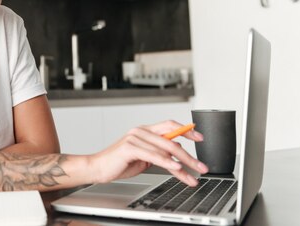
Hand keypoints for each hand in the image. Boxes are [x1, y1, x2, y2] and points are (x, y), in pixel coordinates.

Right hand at [90, 120, 207, 186]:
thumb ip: (159, 153)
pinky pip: (153, 155)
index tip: (200, 138)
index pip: (170, 125)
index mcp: (145, 130)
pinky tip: (176, 167)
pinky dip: (166, 162)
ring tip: (192, 174)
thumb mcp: (144, 158)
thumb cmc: (119, 163)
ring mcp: (135, 138)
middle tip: (201, 166)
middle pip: (171, 139)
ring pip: (165, 149)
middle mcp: (140, 131)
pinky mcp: (130, 147)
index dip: (186, 130)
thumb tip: (177, 154)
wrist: (98, 168)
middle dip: (189, 155)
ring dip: (182, 163)